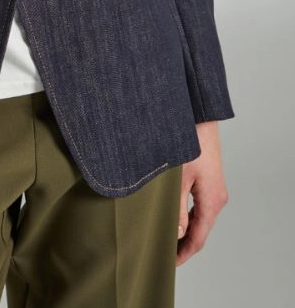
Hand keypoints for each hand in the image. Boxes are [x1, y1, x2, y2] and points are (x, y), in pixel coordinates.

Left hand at [176, 121, 228, 265]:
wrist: (199, 118)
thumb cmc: (188, 144)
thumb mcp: (177, 178)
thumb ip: (176, 208)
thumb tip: (176, 234)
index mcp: (211, 201)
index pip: (198, 238)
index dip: (183, 253)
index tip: (169, 263)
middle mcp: (217, 197)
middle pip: (200, 230)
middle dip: (183, 244)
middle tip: (163, 254)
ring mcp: (215, 188)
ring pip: (200, 217)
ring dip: (185, 229)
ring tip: (165, 238)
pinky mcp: (209, 179)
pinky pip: (199, 204)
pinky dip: (187, 215)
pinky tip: (174, 215)